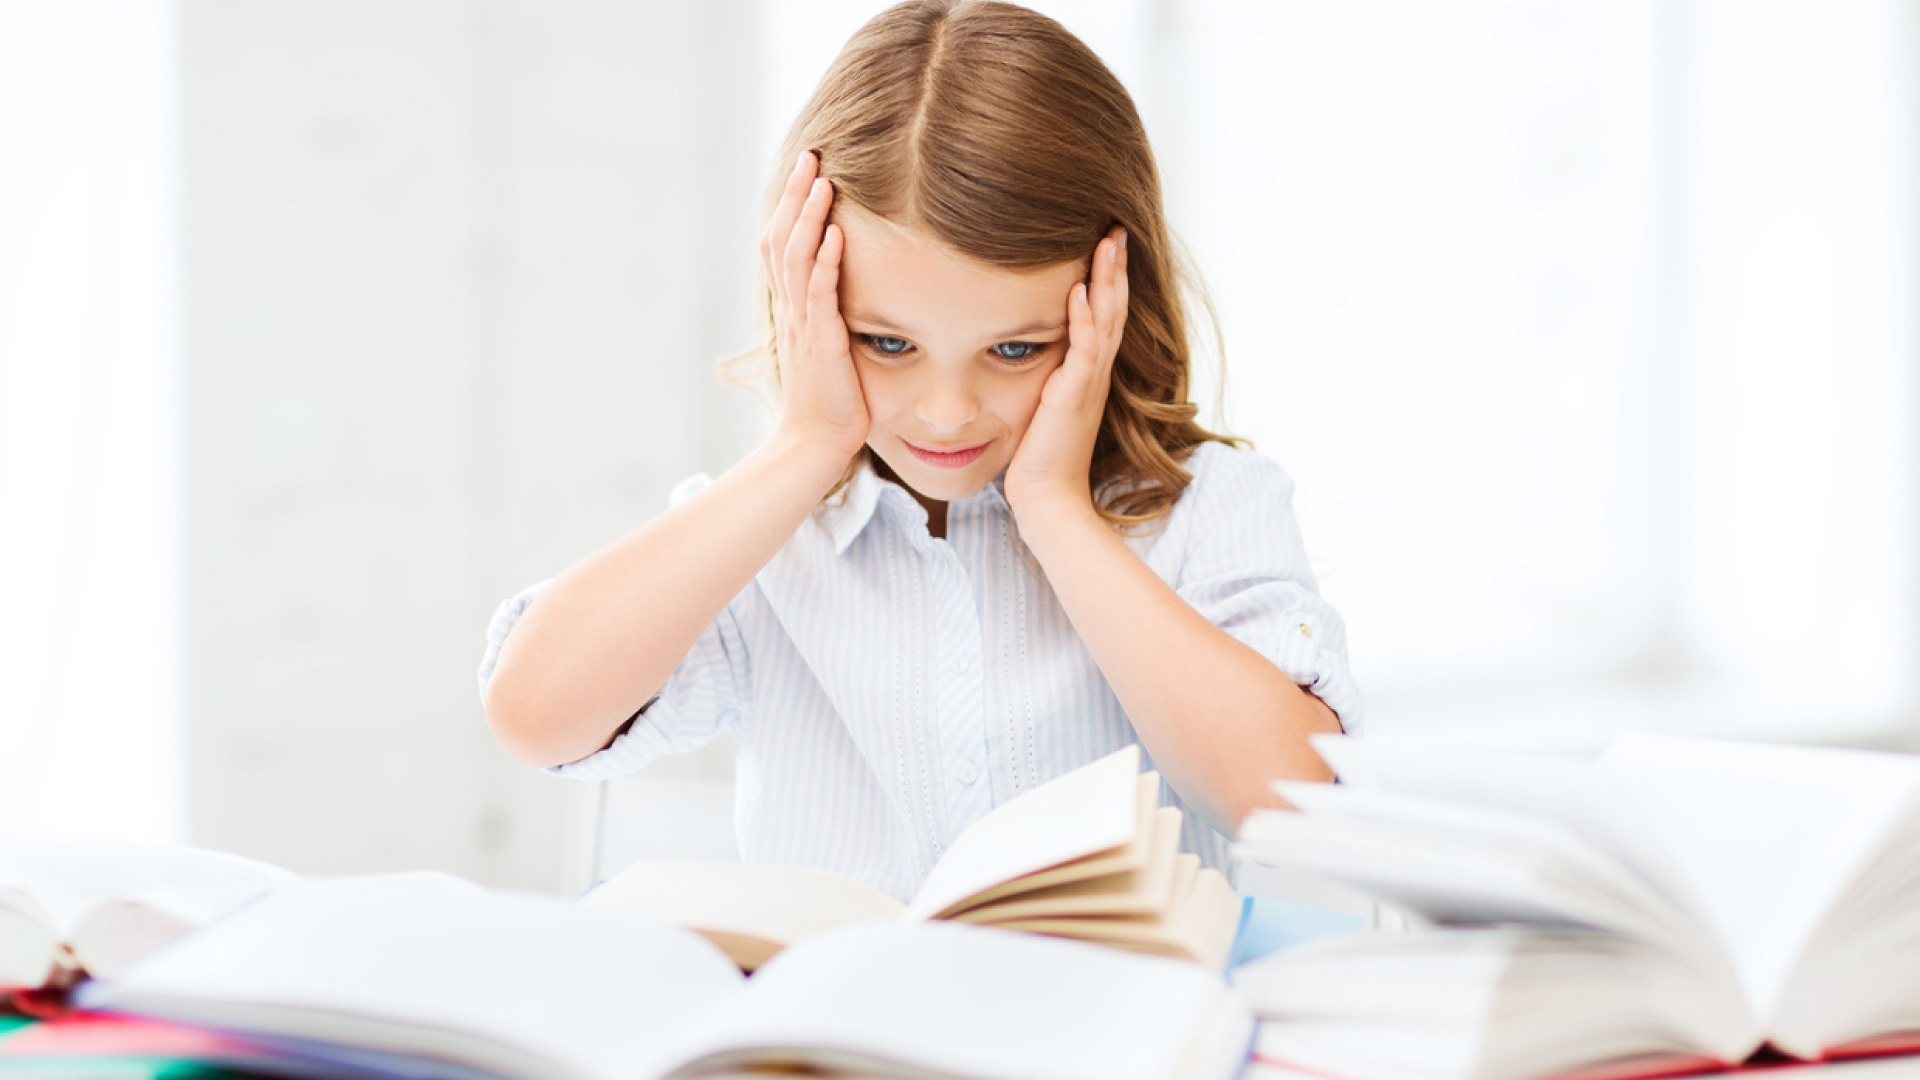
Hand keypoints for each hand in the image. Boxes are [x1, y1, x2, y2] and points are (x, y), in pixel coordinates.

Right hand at [762, 152, 867, 459]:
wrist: (813, 443)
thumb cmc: (828, 400)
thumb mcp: (826, 346)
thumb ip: (829, 312)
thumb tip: (845, 283)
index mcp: (791, 308)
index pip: (781, 244)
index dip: (789, 205)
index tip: (805, 170)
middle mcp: (791, 310)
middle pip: (782, 239)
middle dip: (795, 195)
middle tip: (809, 155)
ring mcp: (803, 325)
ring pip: (797, 259)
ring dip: (809, 217)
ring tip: (822, 180)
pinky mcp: (821, 343)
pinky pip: (820, 295)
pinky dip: (827, 262)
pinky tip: (837, 234)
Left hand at [1004, 226, 1128, 523]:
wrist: (1047, 497)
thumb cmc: (1039, 455)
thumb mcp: (1043, 402)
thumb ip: (1044, 373)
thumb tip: (1021, 344)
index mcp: (1088, 371)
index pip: (1103, 312)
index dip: (1107, 276)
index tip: (1106, 239)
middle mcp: (1094, 372)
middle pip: (1112, 306)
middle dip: (1114, 265)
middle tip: (1116, 225)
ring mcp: (1088, 382)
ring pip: (1105, 320)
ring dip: (1107, 280)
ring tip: (1108, 242)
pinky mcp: (1074, 396)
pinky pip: (1083, 351)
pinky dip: (1083, 319)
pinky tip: (1079, 291)